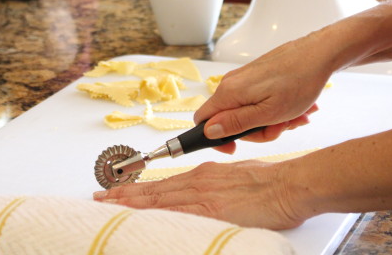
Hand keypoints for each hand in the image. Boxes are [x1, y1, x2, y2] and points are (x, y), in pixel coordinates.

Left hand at [93, 160, 309, 229]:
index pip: (163, 184)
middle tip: (100, 197)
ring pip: (158, 198)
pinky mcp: (212, 209)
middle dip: (124, 195)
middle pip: (154, 190)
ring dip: (130, 202)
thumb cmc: (271, 182)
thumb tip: (206, 196)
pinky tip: (138, 216)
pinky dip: (153, 212)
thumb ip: (217, 187)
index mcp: (204, 175)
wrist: (290, 184)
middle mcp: (199, 181)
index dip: (139, 189)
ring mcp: (203, 195)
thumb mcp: (237, 178)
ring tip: (107, 205)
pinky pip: (175, 211)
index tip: (120, 192)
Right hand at [196, 35, 328, 151]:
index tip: (235, 147)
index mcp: (229, 92)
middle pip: (230, 120)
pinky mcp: (257, 76)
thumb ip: (236, 123)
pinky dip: (275, 109)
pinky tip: (295, 109)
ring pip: (248, 112)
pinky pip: (258, 102)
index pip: (203, 121)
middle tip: (280, 128)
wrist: (318, 54)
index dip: (216, 138)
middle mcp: (232, 83)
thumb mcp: (268, 113)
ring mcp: (245, 79)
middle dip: (256, 130)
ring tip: (294, 117)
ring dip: (271, 121)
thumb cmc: (298, 82)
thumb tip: (209, 131)